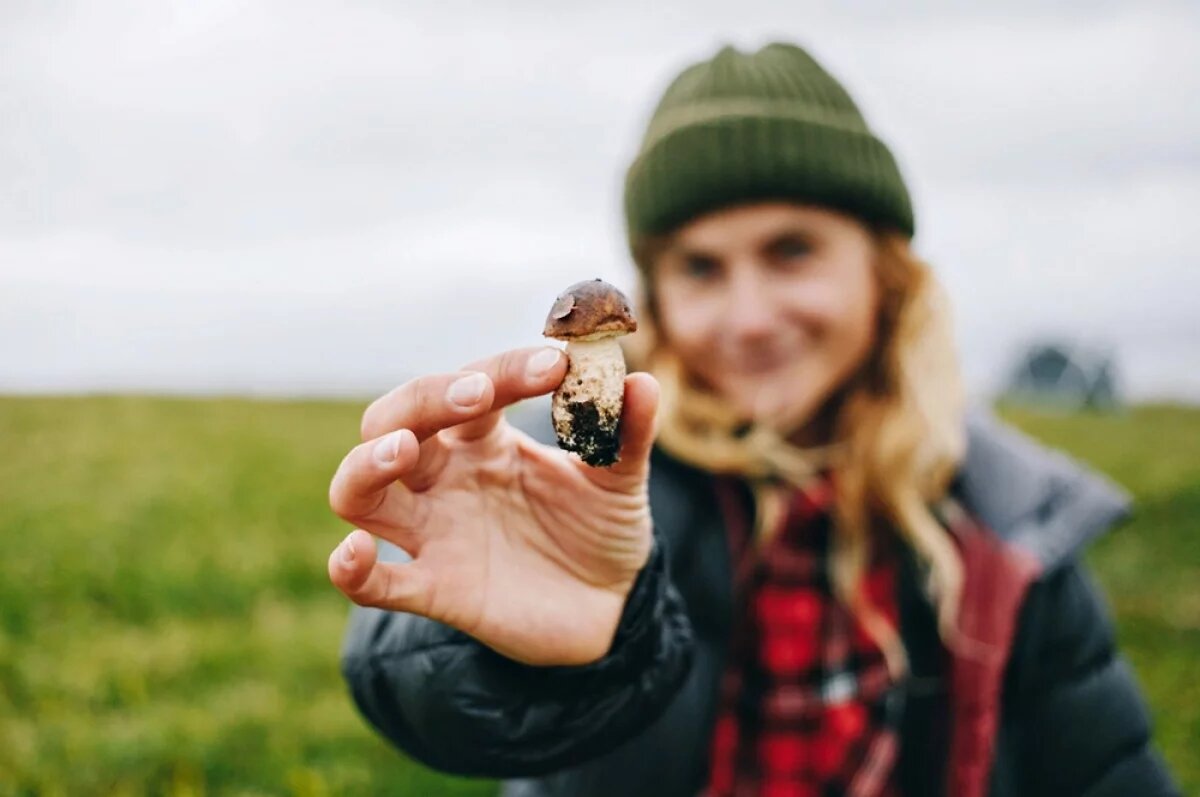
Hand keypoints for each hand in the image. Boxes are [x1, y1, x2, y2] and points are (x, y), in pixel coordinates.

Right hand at [328, 346, 658, 666]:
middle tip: (476, 394)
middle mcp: (446, 478)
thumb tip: (642, 382)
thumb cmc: (601, 530)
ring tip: (398, 450)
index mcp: (487, 440)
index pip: (473, 387)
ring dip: (367, 465)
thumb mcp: (621, 481)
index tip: (557, 366)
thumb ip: (627, 435)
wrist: (611, 608)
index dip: (506, 371)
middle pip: (395, 422)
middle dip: (424, 400)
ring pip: (359, 492)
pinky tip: (356, 553)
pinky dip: (352, 570)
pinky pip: (375, 585)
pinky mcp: (435, 590)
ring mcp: (433, 533)